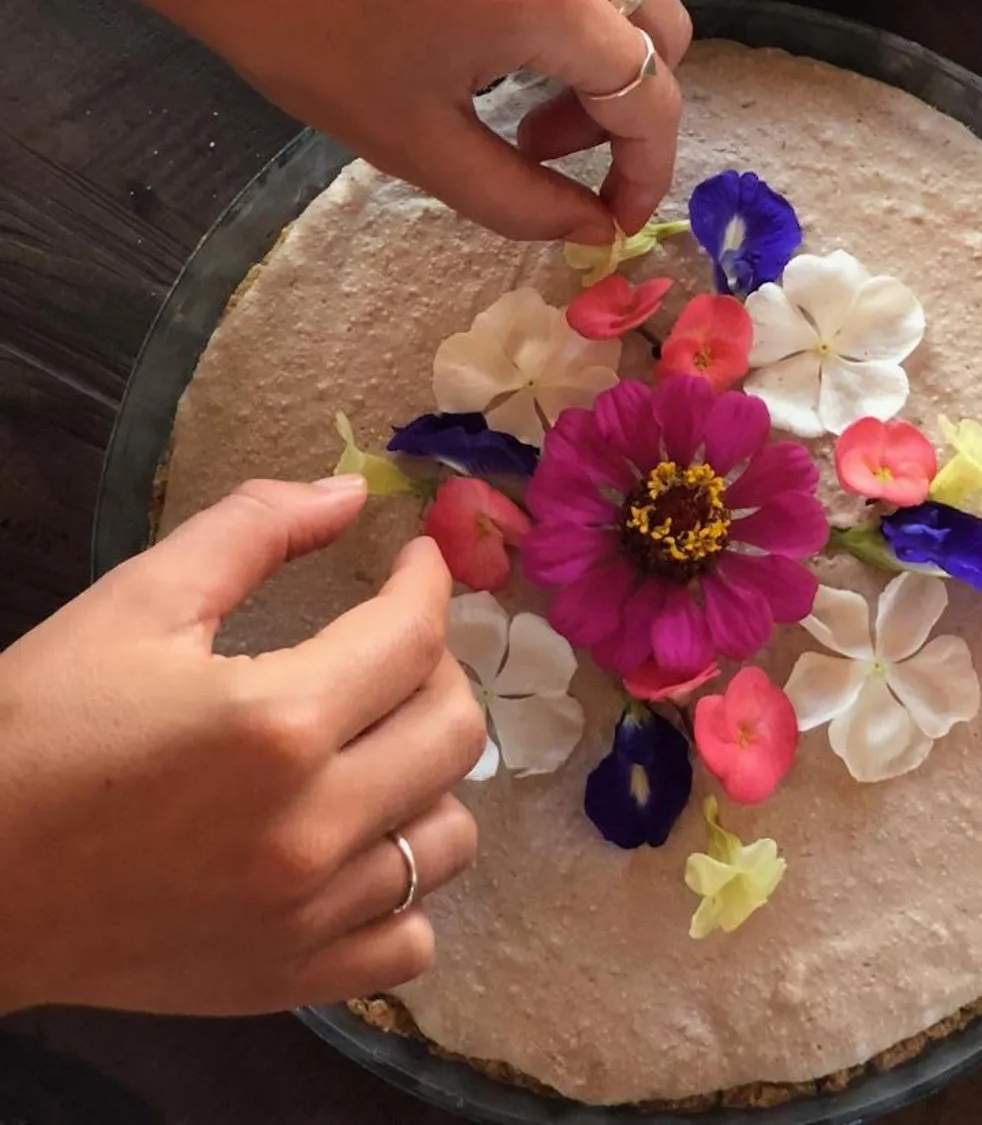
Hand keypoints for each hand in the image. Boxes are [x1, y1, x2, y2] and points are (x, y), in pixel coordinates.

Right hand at [0, 477, 484, 1015]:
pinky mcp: (286, 978)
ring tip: (376, 743)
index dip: (427, 583)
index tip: (415, 563)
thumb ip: (255, 528)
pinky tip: (358, 844)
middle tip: (390, 645)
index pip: (414, 636)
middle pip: (454, 732)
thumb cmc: (39, 730)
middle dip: (437, 667)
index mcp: (278, 723)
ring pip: (446, 838)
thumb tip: (352, 491)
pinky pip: (409, 942)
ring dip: (428, 777)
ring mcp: (306, 916)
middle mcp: (312, 826)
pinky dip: (404, 889)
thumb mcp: (137, 601)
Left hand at [161, 0, 692, 242]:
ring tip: (496, 66)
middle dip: (621, 100)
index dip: (646, 170)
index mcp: (550, 0)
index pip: (651, 98)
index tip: (613, 213)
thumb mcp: (413, 142)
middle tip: (541, 137)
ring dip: (582, 34)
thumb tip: (595, 229)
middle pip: (658, 27)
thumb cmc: (306, 33)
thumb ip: (522, 200)